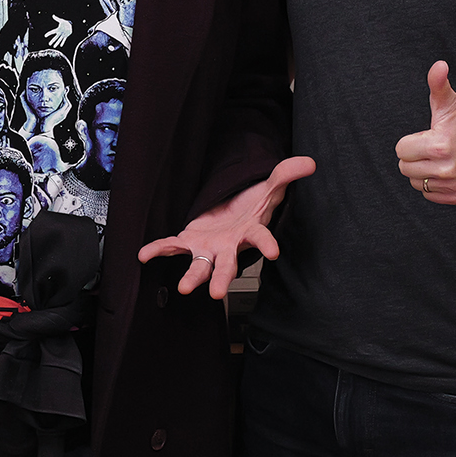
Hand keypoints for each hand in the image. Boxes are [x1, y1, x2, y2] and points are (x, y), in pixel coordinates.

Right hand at [46, 16, 73, 47]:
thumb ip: (57, 18)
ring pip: (59, 40)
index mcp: (58, 29)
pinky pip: (64, 40)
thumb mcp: (61, 20)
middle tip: (49, 44)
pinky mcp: (66, 36)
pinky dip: (62, 42)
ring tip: (54, 46)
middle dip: (52, 41)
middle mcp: (59, 33)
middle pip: (55, 37)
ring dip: (57, 43)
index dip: (49, 34)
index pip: (52, 32)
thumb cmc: (64, 22)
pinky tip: (61, 45)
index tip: (45, 36)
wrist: (69, 24)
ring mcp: (62, 35)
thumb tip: (53, 15)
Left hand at [137, 156, 316, 300]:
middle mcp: (229, 246)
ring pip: (201, 265)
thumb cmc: (252, 206)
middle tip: (218, 294)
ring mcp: (209, 247)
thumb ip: (286, 174)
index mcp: (250, 233)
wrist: (232, 213)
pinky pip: (173, 247)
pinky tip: (144, 254)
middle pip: (228, 265)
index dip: (267, 245)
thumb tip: (310, 162)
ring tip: (184, 288)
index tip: (275, 253)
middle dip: (223, 279)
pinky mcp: (190, 241)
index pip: (262, 238)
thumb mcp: (270, 187)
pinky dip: (159, 250)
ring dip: (193, 276)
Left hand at [396, 61, 455, 203]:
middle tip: (433, 147)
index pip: (401, 150)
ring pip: (416, 182)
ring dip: (423, 171)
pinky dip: (434, 184)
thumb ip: (438, 83)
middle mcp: (446, 169)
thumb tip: (439, 66)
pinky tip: (446, 170)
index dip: (411, 141)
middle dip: (415, 156)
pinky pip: (429, 194)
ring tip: (440, 158)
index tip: (427, 136)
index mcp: (439, 146)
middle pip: (405, 168)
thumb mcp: (449, 101)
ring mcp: (452, 185)